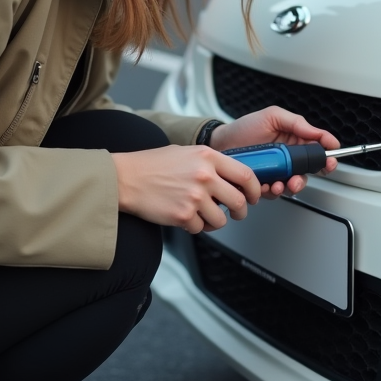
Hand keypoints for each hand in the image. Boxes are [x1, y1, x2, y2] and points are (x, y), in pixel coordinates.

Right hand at [112, 145, 260, 232]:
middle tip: (236, 213)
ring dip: (215, 221)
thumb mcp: (186, 152)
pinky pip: (201, 228)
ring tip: (204, 215)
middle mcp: (204, 176)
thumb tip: (230, 176)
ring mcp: (195, 197)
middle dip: (240, 211)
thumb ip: (210, 162)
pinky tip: (186, 216)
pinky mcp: (183, 215)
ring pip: (221, 219)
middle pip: (238, 201)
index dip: (255, 189)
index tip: (254, 196)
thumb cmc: (152, 164)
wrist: (126, 178)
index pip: (245, 175)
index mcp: (208, 157)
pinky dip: (196, 226)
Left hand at [207, 107, 339, 198]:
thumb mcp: (272, 117)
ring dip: (288, 188)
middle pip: (307, 173)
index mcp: (293, 140)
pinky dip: (271, 192)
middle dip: (304, 178)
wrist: (220, 143)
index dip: (326, 157)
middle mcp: (287, 158)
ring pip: (291, 185)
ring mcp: (276, 172)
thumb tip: (319, 133)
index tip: (330, 161)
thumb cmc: (244, 128)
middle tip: (297, 179)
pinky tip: (265, 186)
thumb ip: (297, 123)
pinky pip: (273, 193)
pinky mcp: (263, 184)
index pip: (316, 150)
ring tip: (278, 185)